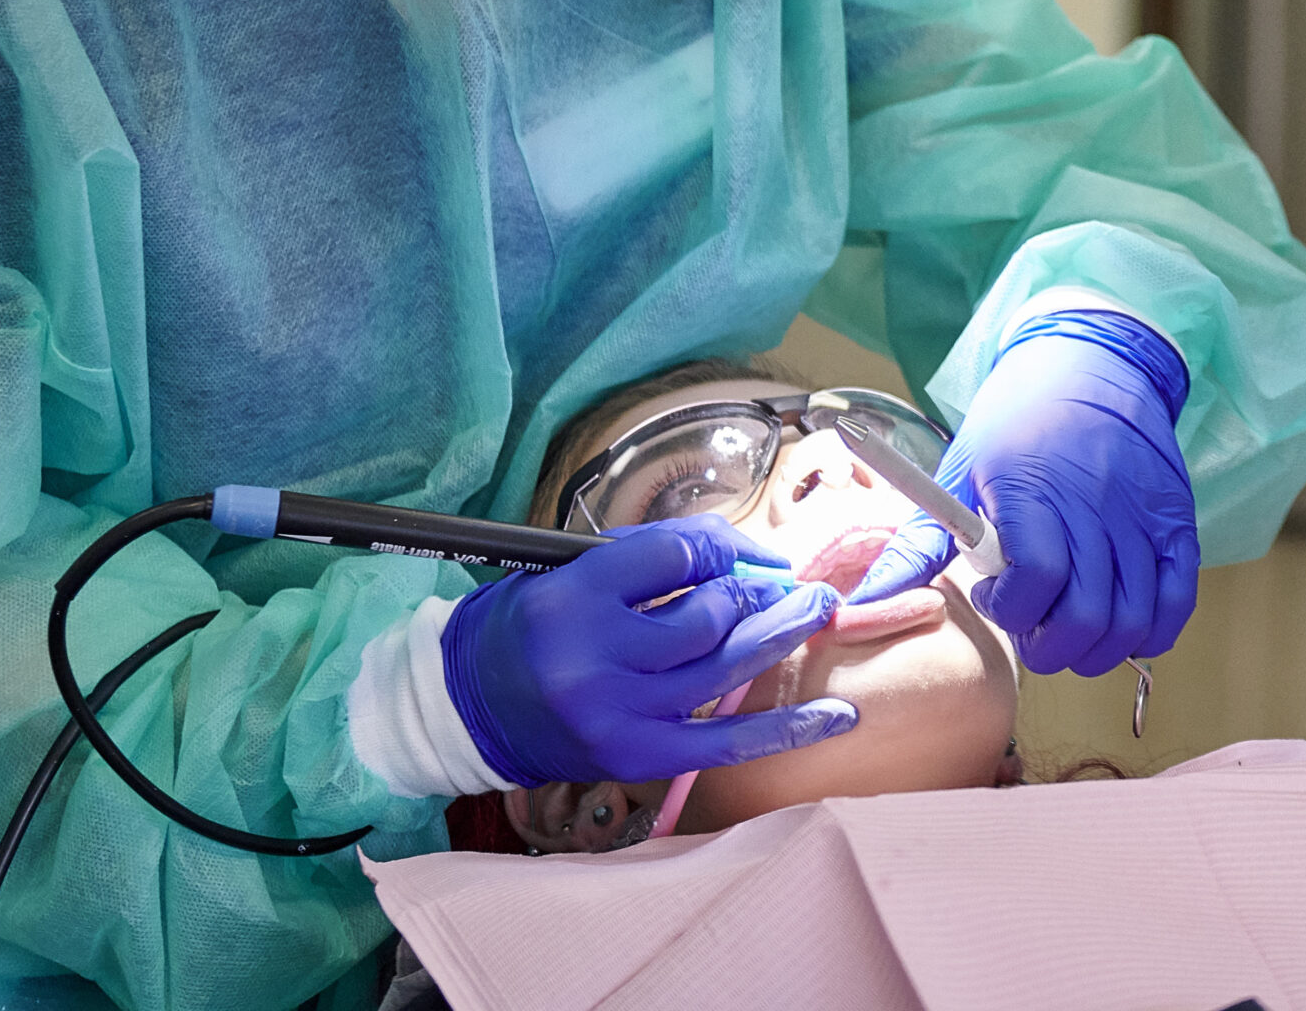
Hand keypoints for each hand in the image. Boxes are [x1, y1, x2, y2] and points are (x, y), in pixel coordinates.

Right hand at [439, 517, 856, 786]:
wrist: (468, 707)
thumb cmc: (528, 625)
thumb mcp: (572, 570)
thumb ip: (651, 559)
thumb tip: (745, 559)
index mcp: (571, 596)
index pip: (676, 556)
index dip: (726, 548)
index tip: (749, 553)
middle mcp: (593, 657)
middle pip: (706, 617)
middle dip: (759, 594)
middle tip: (792, 583)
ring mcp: (616, 714)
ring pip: (722, 670)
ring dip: (781, 636)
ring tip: (818, 610)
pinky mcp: (633, 758)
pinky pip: (724, 743)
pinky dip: (786, 730)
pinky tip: (836, 716)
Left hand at [851, 324, 1199, 676]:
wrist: (1091, 361)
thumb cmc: (1016, 421)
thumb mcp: (959, 471)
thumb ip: (918, 546)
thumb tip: (863, 605)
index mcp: (1034, 490)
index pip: (1035, 581)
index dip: (1009, 610)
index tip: (992, 596)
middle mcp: (1095, 505)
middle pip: (1087, 616)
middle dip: (1050, 646)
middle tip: (1030, 627)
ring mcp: (1143, 516)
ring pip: (1133, 620)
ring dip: (1095, 649)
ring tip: (1067, 628)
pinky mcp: (1177, 522)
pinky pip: (1176, 604)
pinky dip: (1149, 632)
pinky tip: (1117, 623)